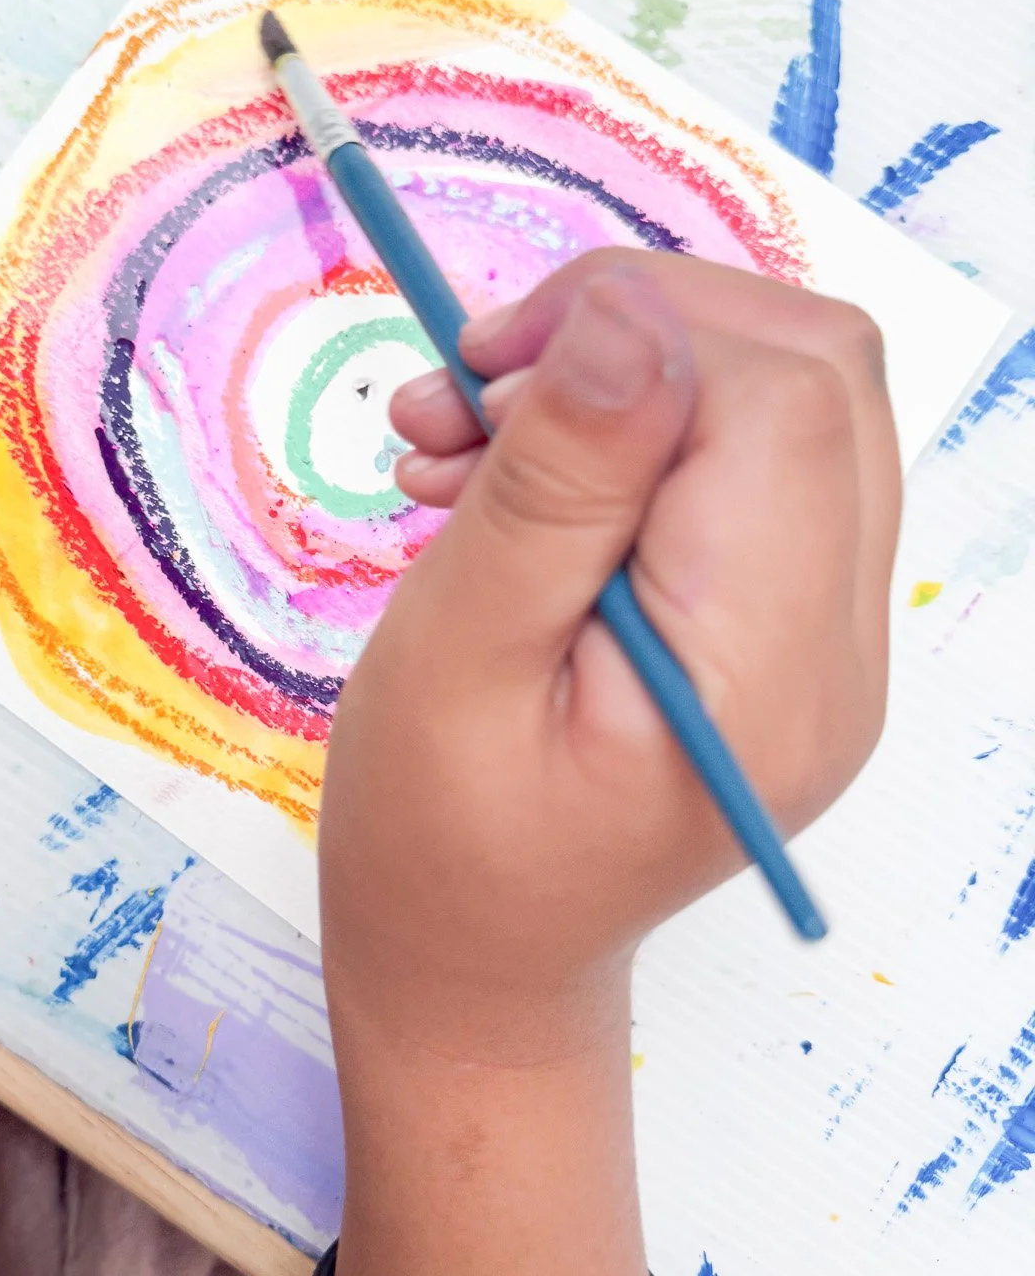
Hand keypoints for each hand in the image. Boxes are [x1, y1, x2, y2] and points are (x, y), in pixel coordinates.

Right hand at [321, 247, 899, 1060]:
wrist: (474, 960)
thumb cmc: (437, 841)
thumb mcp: (458, 657)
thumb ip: (553, 488)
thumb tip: (628, 316)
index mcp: (767, 678)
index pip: (776, 400)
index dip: (632, 328)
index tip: (478, 366)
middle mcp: (839, 654)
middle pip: (811, 372)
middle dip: (630, 330)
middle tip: (467, 389)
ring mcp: (829, 639)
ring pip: (787, 395)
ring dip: (621, 373)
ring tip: (460, 439)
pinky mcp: (788, 622)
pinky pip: (749, 459)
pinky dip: (631, 427)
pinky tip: (509, 472)